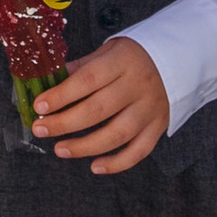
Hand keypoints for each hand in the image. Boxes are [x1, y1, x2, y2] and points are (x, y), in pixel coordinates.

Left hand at [30, 36, 170, 174]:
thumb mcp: (108, 50)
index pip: (87, 80)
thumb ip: (82, 67)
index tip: (39, 106)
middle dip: (64, 123)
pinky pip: (139, 150)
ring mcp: (150, 108)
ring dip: (85, 146)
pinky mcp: (159, 126)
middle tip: (41, 129)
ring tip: (60, 149)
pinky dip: (117, 163)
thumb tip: (50, 82)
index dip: (61, 95)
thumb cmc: (134, 56)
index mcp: (122, 62)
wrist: (177, 59)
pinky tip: (95, 166)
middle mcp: (138, 86)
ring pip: (117, 134)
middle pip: (98, 110)